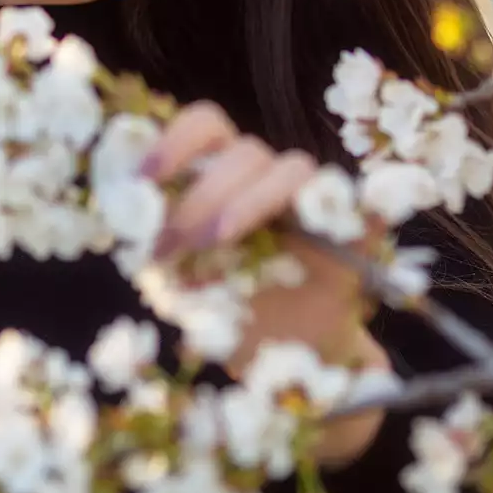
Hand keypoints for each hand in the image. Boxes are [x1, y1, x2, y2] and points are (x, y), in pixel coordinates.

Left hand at [144, 100, 389, 467]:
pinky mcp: (356, 233)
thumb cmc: (228, 310)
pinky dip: (360, 202)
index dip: (176, 140)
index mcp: (226, 176)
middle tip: (171, 242)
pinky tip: (328, 224)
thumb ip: (157, 246)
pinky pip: (368, 204)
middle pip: (245, 150)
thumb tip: (124, 222)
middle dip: (201, 192)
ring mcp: (315, 202)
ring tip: (215, 241)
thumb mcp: (179, 282)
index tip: (143, 177)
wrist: (283, 365)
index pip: (207, 127)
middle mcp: (270, 179)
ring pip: (291, 167)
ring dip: (247, 200)